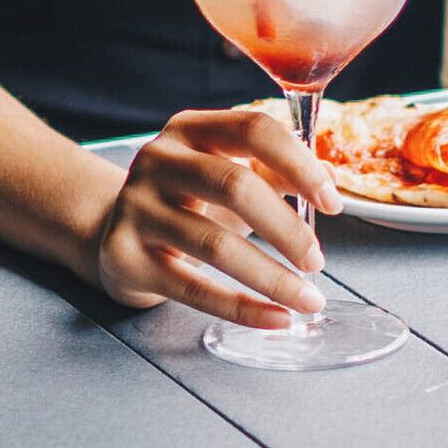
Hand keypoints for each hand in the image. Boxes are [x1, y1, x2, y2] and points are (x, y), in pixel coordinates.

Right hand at [91, 103, 337, 328]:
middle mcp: (157, 160)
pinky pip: (194, 289)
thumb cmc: (186, 202)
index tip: (333, 202)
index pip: (253, 130)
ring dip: (272, 278)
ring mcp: (136, 207)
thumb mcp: (226, 177)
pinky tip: (277, 318)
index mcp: (188, 129)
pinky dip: (243, 308)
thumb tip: (330, 183)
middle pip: (235, 186)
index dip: (300, 164)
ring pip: (215, 245)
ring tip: (308, 299)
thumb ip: (276, 174)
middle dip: (286, 228)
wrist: (113, 234)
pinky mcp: (125, 256)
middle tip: (316, 260)